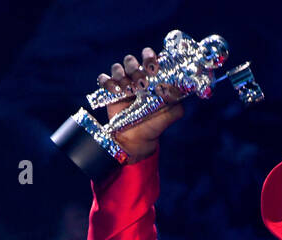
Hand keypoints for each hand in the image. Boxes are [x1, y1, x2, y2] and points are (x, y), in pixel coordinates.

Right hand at [97, 47, 187, 161]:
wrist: (137, 141)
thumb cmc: (155, 124)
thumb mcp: (171, 113)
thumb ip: (176, 101)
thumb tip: (178, 91)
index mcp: (150, 77)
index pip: (149, 58)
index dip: (149, 57)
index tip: (152, 68)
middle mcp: (135, 77)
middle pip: (131, 60)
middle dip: (134, 68)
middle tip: (140, 83)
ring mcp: (121, 84)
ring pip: (117, 68)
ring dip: (121, 76)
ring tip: (127, 90)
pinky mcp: (109, 92)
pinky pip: (104, 79)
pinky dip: (107, 82)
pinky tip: (114, 91)